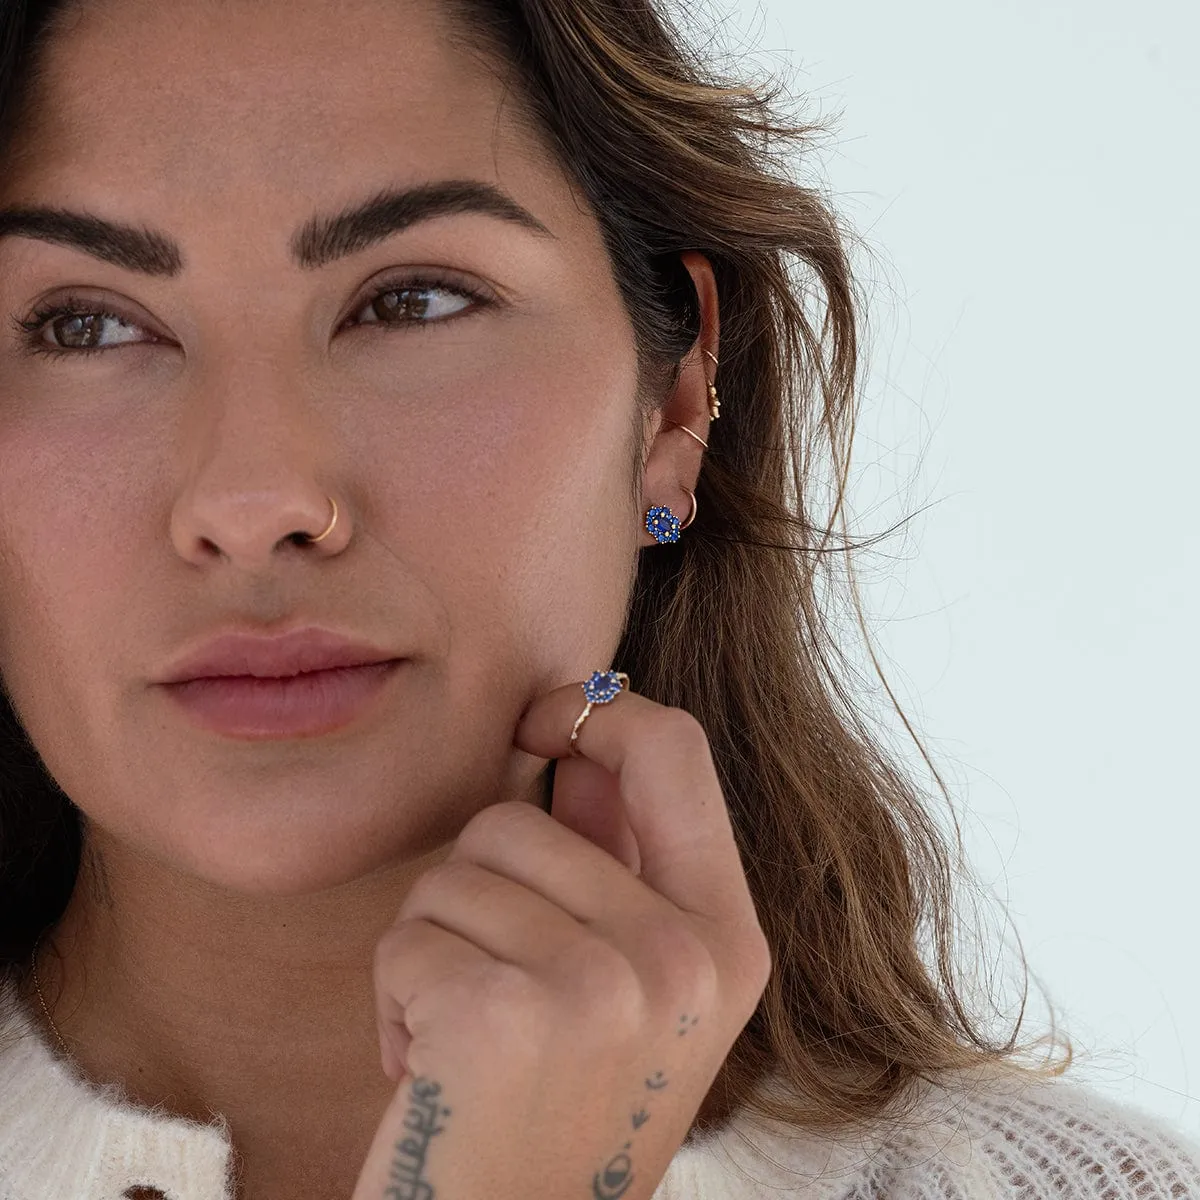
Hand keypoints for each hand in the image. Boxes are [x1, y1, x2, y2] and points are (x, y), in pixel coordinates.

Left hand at [349, 677, 772, 1199]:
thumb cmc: (554, 1113)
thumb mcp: (625, 989)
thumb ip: (615, 862)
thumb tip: (580, 749)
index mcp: (728, 940)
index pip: (675, 753)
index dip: (597, 712)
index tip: (539, 728)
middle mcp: (682, 958)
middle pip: (520, 818)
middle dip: (476, 894)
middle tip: (497, 993)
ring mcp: (600, 987)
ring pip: (454, 873)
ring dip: (435, 950)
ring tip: (470, 1038)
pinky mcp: (503, 1015)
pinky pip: (408, 937)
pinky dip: (397, 999)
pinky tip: (432, 1071)